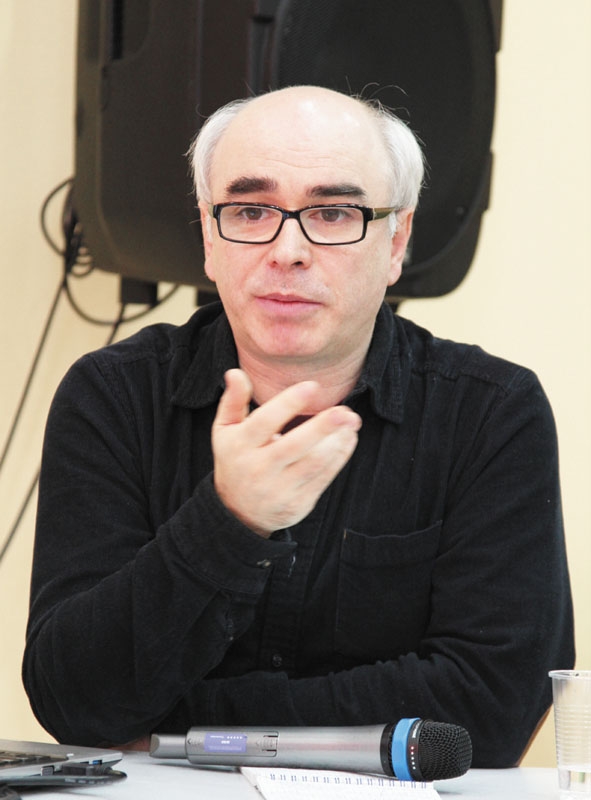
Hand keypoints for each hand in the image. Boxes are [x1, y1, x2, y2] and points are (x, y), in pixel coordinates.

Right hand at [211, 369, 361, 536]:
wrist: (238, 512)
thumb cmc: (236, 460)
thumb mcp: (225, 431)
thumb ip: (233, 401)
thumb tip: (235, 372)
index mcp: (240, 446)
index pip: (264, 422)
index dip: (288, 404)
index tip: (312, 386)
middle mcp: (258, 468)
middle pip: (294, 446)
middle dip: (323, 427)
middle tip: (345, 411)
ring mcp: (279, 489)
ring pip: (314, 464)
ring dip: (337, 442)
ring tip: (351, 421)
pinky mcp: (297, 504)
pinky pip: (323, 478)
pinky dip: (340, 457)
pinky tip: (348, 439)